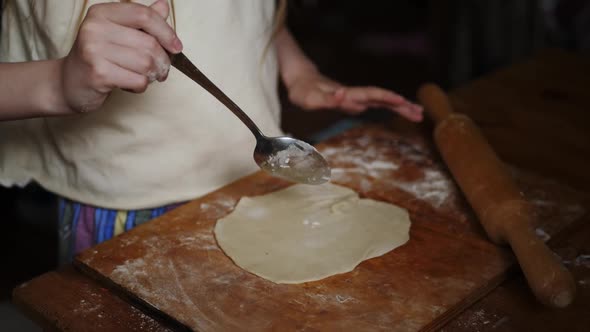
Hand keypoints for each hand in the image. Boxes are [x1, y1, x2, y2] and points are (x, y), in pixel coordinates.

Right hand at [59, 0, 181, 112]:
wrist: (69, 83)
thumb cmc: (98, 58)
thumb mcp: (118, 33)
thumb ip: (141, 21)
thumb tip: (163, 6)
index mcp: (102, 13)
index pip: (144, 15)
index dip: (166, 32)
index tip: (177, 47)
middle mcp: (95, 28)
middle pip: (149, 44)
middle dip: (162, 61)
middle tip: (160, 70)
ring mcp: (94, 50)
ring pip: (146, 64)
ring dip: (152, 75)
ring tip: (144, 77)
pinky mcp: (98, 74)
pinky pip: (138, 81)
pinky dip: (141, 86)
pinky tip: (130, 84)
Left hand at [286, 70, 423, 121]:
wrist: (302, 81)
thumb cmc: (304, 92)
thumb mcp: (311, 98)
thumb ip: (326, 98)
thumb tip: (343, 94)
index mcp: (348, 94)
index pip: (372, 94)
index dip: (387, 97)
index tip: (402, 101)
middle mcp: (356, 94)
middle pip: (383, 98)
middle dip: (402, 105)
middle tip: (420, 113)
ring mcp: (358, 97)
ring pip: (383, 101)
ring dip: (401, 107)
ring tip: (419, 114)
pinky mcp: (357, 100)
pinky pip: (378, 104)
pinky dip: (391, 107)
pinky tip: (402, 110)